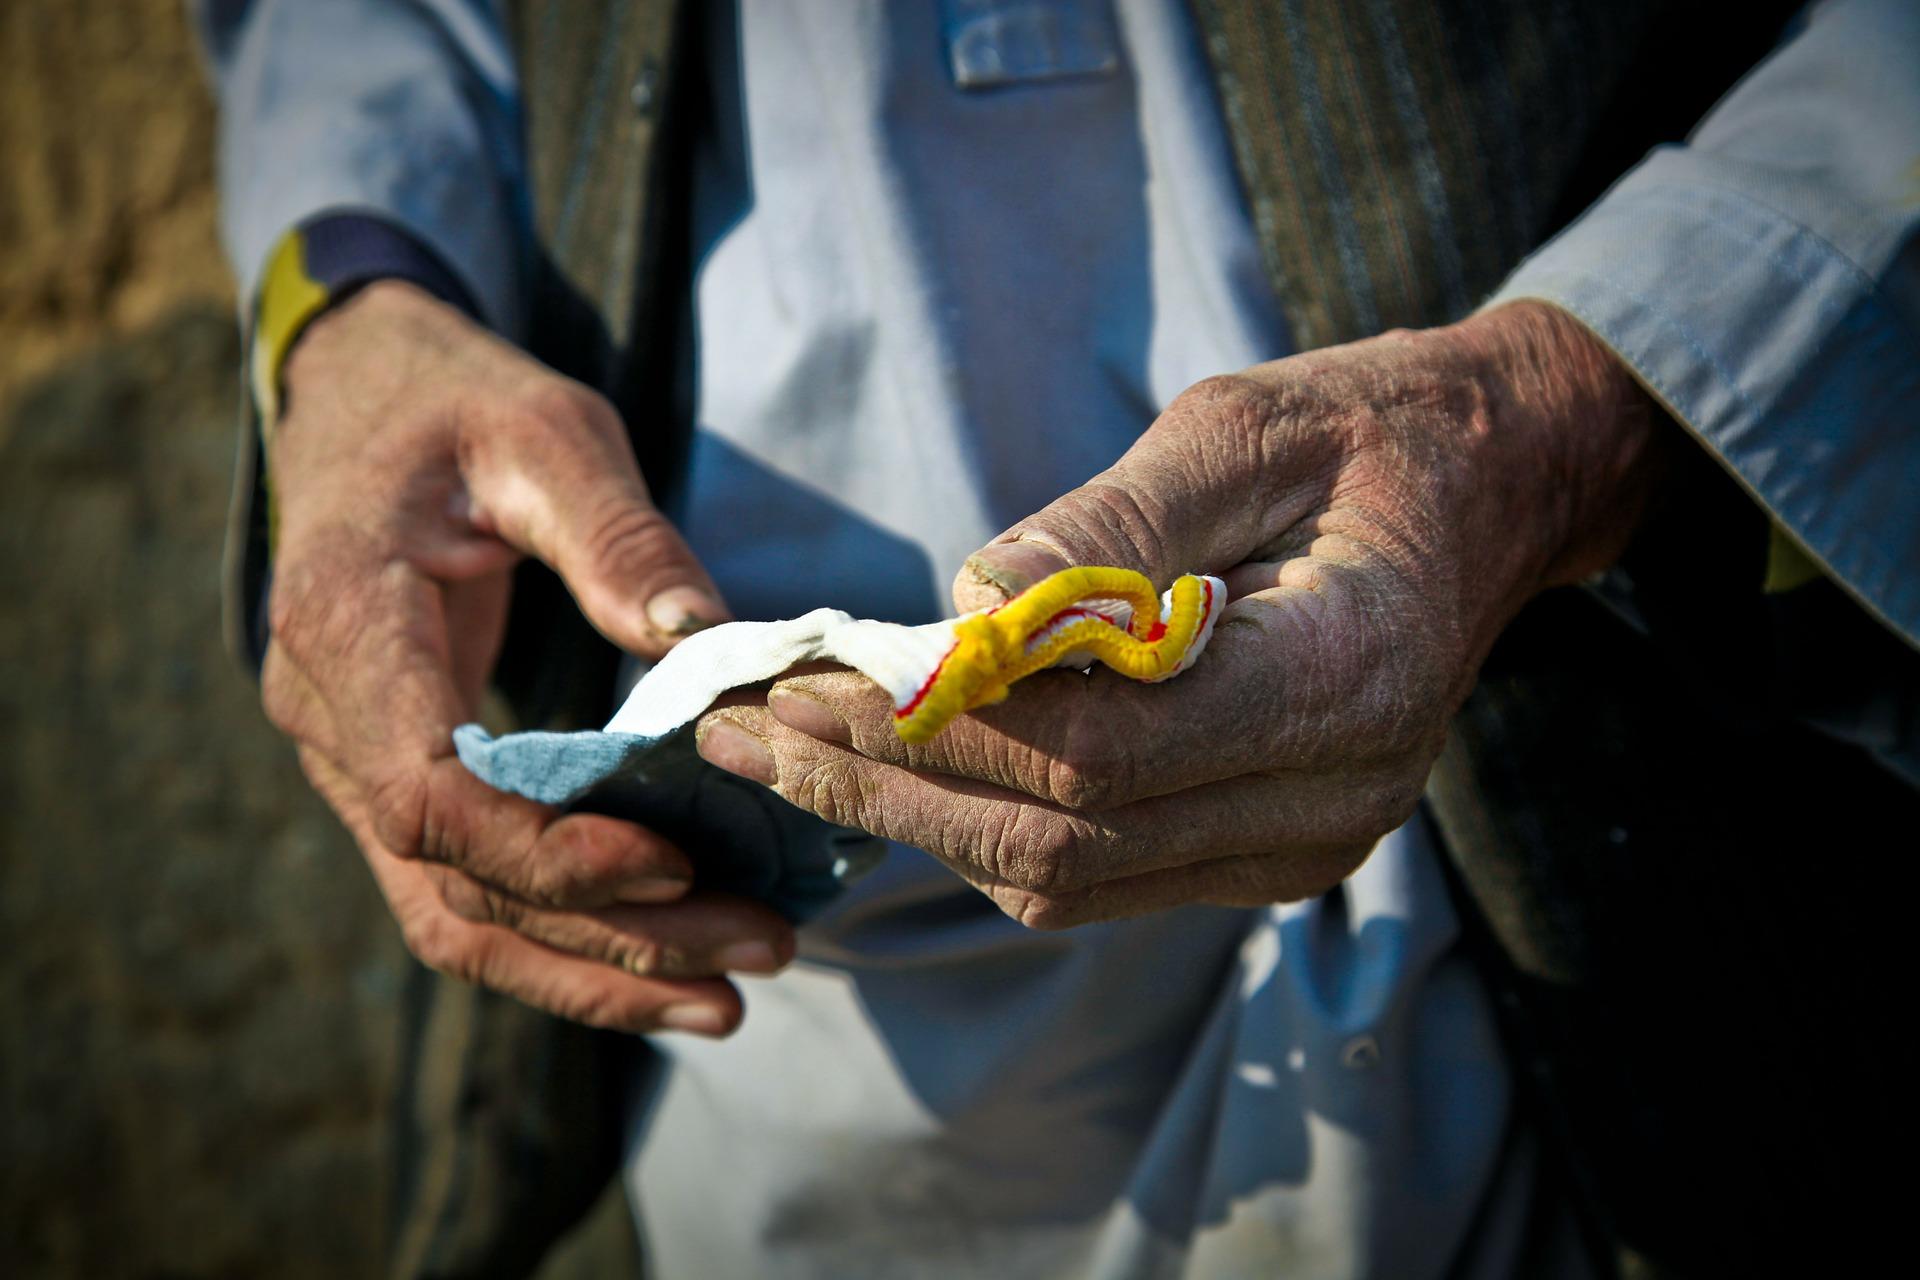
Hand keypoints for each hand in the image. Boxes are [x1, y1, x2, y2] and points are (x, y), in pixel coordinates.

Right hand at [263, 280, 792, 1033]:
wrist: (359, 397)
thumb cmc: (455, 403)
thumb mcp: (546, 430)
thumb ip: (618, 536)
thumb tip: (708, 642)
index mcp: (345, 623)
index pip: (424, 792)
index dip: (546, 852)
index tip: (674, 863)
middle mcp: (327, 715)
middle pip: (456, 881)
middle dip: (613, 934)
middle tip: (761, 949)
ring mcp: (351, 760)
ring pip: (454, 915)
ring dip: (592, 972)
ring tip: (730, 999)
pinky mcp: (395, 779)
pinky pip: (461, 892)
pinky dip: (560, 943)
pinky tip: (662, 969)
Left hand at [695, 302, 1667, 926]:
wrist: (1491, 492)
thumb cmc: (1369, 435)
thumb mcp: (1244, 429)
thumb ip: (1113, 527)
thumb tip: (966, 597)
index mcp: (1344, 680)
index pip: (1103, 749)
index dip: (941, 725)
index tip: (809, 676)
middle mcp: (1330, 797)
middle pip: (1064, 839)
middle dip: (889, 786)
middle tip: (746, 728)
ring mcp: (1302, 846)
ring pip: (1067, 879)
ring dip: (914, 818)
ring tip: (785, 748)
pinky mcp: (1267, 854)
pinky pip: (1097, 873)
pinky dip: (982, 826)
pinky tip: (891, 770)